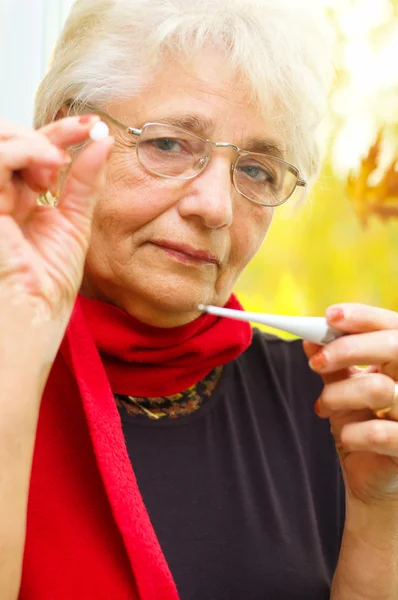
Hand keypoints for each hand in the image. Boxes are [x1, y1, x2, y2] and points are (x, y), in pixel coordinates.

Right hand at [0, 114, 112, 330]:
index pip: (35, 154)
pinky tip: (48, 163)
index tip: (92, 125)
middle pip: (13, 142)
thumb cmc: (49, 283)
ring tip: (58, 162)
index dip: (61, 133)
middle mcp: (3, 196)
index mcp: (22, 201)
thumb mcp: (76, 223)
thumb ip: (85, 184)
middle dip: (48, 133)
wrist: (36, 314)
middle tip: (80, 136)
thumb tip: (102, 144)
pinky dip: (21, 152)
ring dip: (33, 142)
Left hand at [303, 303, 397, 505]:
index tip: (330, 317)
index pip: (393, 326)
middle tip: (316, 361)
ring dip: (339, 394)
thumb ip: (333, 365)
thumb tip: (310, 339)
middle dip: (348, 348)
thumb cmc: (363, 427)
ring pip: (380, 388)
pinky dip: (352, 433)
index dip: (364, 317)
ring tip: (324, 405)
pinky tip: (345, 437)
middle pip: (395, 346)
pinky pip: (380, 433)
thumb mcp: (344, 390)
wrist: (374, 479)